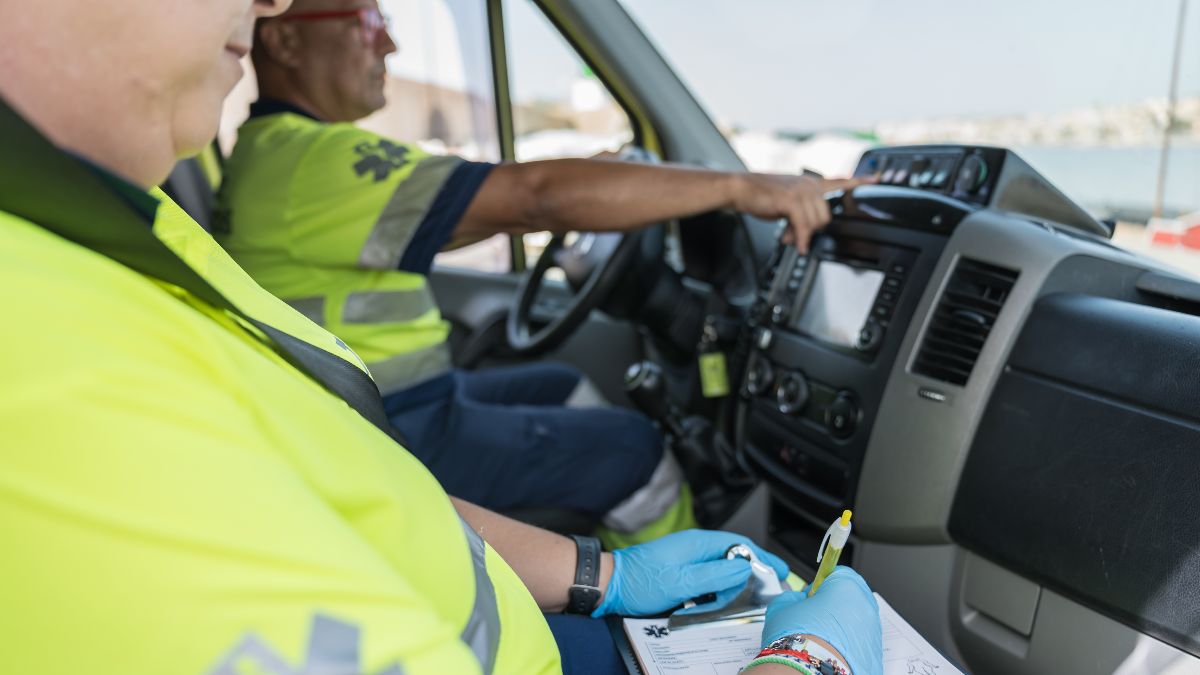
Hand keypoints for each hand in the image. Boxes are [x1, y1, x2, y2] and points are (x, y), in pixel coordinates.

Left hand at [592, 530, 788, 617]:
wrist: (610, 585)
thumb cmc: (640, 581)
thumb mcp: (682, 581)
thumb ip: (716, 575)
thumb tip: (743, 568)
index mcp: (699, 543)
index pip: (741, 544)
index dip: (764, 556)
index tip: (781, 570)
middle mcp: (695, 548)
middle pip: (733, 558)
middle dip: (748, 576)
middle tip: (761, 593)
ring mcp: (687, 560)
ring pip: (720, 571)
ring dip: (728, 587)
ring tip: (732, 603)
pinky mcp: (680, 573)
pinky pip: (706, 580)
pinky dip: (713, 592)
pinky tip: (711, 605)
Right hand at [731, 173, 869, 252]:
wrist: (740, 188)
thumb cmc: (759, 195)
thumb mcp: (784, 204)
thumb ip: (799, 216)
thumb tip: (801, 235)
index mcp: (810, 183)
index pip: (840, 180)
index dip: (860, 181)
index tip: (877, 180)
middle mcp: (809, 184)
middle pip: (827, 215)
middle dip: (812, 228)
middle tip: (793, 232)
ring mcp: (802, 190)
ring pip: (817, 222)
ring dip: (802, 233)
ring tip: (787, 234)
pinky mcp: (791, 199)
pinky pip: (804, 225)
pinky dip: (800, 238)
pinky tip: (795, 244)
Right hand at [761, 567, 882, 674]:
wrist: (807, 671)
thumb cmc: (796, 638)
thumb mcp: (782, 606)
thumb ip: (794, 596)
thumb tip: (798, 599)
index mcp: (846, 586)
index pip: (837, 574)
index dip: (821, 584)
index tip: (810, 596)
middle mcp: (865, 606)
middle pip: (850, 599)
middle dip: (833, 606)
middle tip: (813, 618)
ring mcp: (873, 632)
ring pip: (856, 623)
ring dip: (841, 627)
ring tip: (820, 640)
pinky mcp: (875, 655)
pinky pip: (860, 645)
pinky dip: (847, 647)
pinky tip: (830, 654)